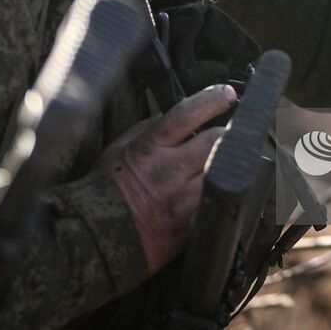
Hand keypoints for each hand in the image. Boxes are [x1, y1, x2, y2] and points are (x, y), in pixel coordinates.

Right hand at [101, 83, 235, 271]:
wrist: (98, 236)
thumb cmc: (107, 188)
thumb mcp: (119, 148)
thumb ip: (149, 129)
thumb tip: (178, 116)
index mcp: (149, 148)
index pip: (186, 114)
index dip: (211, 100)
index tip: (227, 93)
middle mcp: (168, 171)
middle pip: (215, 142)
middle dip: (227, 133)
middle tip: (231, 134)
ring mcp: (182, 200)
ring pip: (224, 172)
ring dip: (228, 165)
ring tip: (226, 163)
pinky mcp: (191, 225)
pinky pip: (218, 204)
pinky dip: (223, 194)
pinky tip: (220, 190)